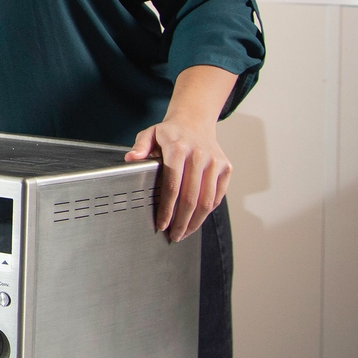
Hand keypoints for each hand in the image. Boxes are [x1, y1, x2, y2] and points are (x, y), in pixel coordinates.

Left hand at [127, 116, 231, 242]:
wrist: (195, 121)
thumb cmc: (170, 133)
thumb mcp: (150, 134)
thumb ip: (140, 146)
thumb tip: (131, 158)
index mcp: (178, 149)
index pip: (172, 186)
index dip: (167, 210)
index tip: (161, 224)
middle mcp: (199, 155)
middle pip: (191, 198)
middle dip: (182, 222)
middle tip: (174, 236)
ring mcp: (215, 162)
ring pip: (207, 201)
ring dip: (196, 222)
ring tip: (185, 233)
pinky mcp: (226, 168)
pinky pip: (217, 196)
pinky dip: (207, 211)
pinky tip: (197, 219)